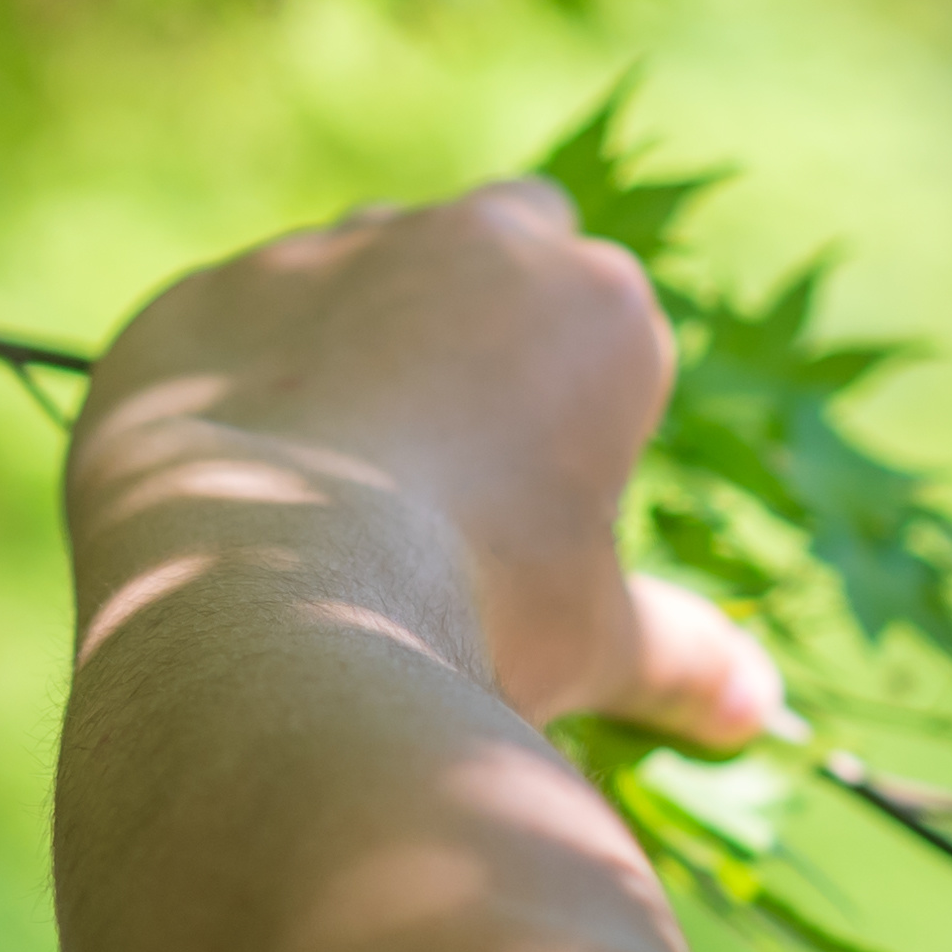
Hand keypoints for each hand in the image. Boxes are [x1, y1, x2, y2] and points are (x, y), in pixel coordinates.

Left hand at [68, 179, 790, 744]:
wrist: (269, 609)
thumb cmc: (473, 614)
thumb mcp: (598, 640)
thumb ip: (683, 653)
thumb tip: (756, 712)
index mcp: (592, 301)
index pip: (604, 316)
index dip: (574, 400)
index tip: (538, 491)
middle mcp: (461, 238)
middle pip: (493, 238)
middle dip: (480, 313)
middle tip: (449, 455)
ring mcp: (318, 255)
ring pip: (349, 269)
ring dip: (352, 338)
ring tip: (325, 481)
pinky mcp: (195, 298)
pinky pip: (222, 328)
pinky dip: (230, 386)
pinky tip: (225, 488)